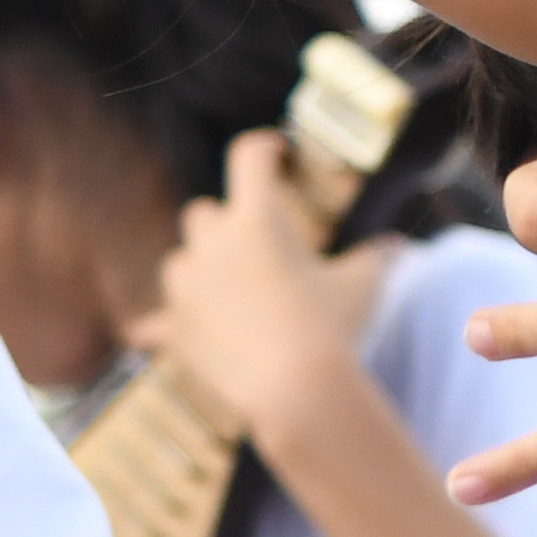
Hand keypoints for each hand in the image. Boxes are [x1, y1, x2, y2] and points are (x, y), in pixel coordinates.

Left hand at [140, 135, 393, 450]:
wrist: (293, 389)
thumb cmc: (331, 327)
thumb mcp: (362, 285)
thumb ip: (373, 257)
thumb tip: (394, 246)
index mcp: (257, 218)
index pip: (249, 158)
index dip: (262, 147)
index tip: (275, 152)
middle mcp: (212, 242)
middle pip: (203, 212)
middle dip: (223, 221)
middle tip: (253, 243)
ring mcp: (186, 285)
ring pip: (178, 261)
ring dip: (197, 268)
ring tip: (225, 290)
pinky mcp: (175, 327)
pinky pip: (153, 323)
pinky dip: (156, 326)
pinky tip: (143, 333)